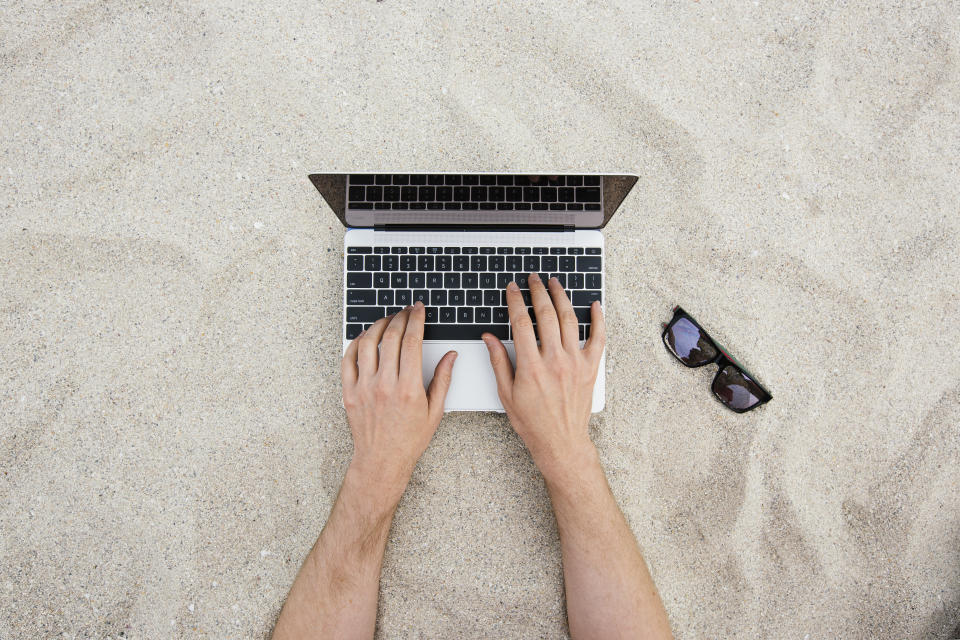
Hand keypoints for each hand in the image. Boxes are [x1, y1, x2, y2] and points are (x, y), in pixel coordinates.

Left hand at [341, 302, 457, 490]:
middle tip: (406, 310)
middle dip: (399, 317)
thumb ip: (443, 379)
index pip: (411, 341)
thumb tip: (451, 356)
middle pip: (390, 337)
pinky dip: (355, 343)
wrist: (382, 461)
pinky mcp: (349, 392)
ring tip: (387, 320)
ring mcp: (363, 388)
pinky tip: (365, 337)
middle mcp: (384, 385)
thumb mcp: (435, 411)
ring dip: (378, 326)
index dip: (416, 320)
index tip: (418, 310)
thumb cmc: (409, 439)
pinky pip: (348, 360)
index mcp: (408, 388)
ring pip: (366, 344)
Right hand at [481, 273, 605, 474]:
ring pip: (570, 320)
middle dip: (538, 292)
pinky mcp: (590, 368)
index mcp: (531, 366)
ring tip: (555, 284)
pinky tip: (595, 305)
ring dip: (562, 297)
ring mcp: (575, 362)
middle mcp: (555, 360)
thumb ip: (498, 361)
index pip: (521, 322)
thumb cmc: (532, 422)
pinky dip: (598, 319)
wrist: (561, 442)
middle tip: (533, 279)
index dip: (515, 301)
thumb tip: (489, 338)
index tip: (512, 289)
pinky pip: (598, 338)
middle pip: (547, 314)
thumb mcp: (506, 393)